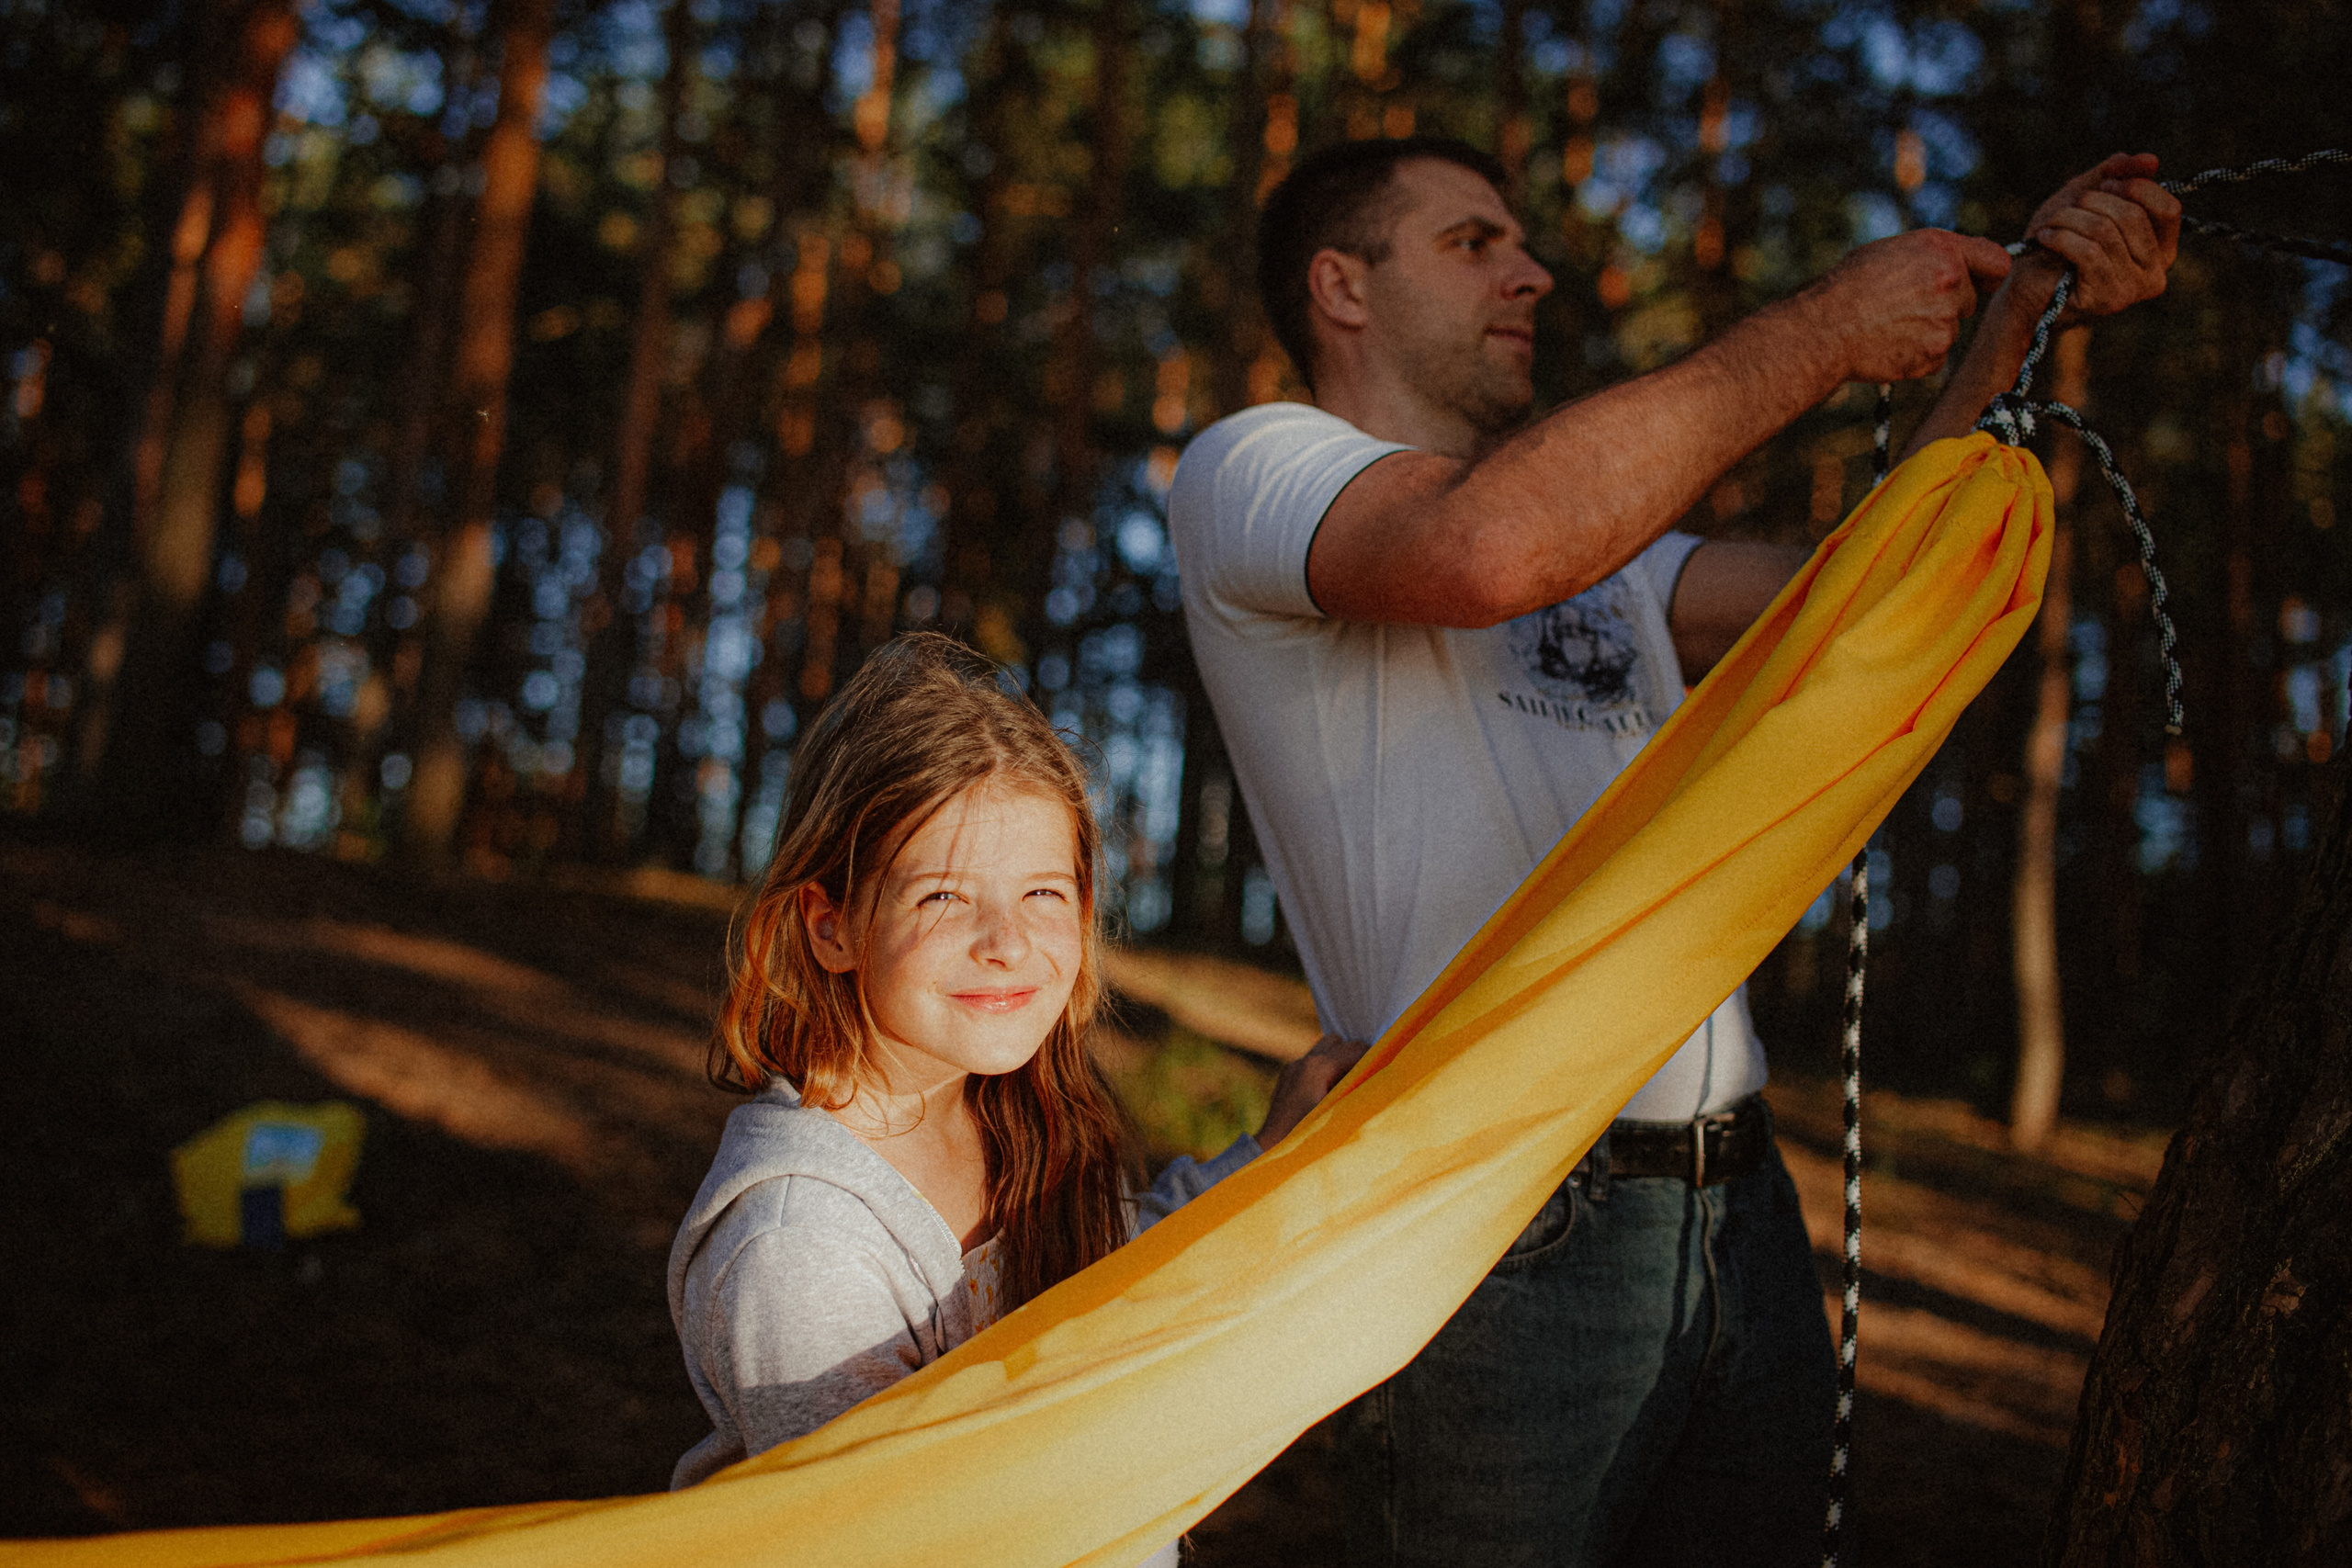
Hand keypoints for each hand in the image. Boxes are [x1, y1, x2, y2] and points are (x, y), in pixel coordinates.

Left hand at [1256, 1032, 1371, 1147]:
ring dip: (1338, 1059)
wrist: (1272, 1150)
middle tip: (1367, 1076)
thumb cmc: (1309, 1136)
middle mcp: (1302, 1063)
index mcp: (1317, 1068)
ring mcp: (1292, 1069)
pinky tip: (1329, 1091)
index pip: (1355, 1049)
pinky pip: (1311, 1062)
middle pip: (1338, 1042)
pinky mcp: (1286, 1077)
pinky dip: (1324, 1069)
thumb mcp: (1340, 1112)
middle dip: (1354, 1056)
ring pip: (1323, 1048)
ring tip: (1347, 1083)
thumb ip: (1358, 1088)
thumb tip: (1379, 1076)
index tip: (1384, 1068)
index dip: (1373, 1057)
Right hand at [1805, 229, 2014, 383]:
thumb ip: (1935, 256)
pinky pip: (1935, 357)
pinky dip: (1916, 355)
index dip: (1989, 274)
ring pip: (1949, 330)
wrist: (1825, 329)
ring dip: (1927, 331)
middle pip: (1967, 301)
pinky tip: (1888, 345)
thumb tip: (1964, 265)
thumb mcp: (1893, 250)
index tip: (1984, 283)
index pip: (1998, 262)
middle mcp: (1951, 283)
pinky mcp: (1934, 355)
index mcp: (1942, 251)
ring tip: (1888, 326)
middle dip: (1944, 305)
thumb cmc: (1849, 286)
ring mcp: (1945, 322)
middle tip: (1903, 307)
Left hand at [2013, 153, 2180, 321]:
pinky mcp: (2107, 299)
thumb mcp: (2087, 197)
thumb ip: (2118, 175)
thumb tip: (2151, 160)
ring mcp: (2133, 290)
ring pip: (2106, 232)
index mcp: (2161, 248)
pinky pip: (2089, 253)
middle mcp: (2155, 272)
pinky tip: (2046, 237)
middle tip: (2070, 206)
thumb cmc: (2060, 241)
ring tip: (2051, 224)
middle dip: (2094, 201)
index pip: (2168, 209)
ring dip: (2070, 219)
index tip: (2105, 184)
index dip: (2137, 188)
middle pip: (2134, 217)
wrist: (2026, 285)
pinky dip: (2062, 238)